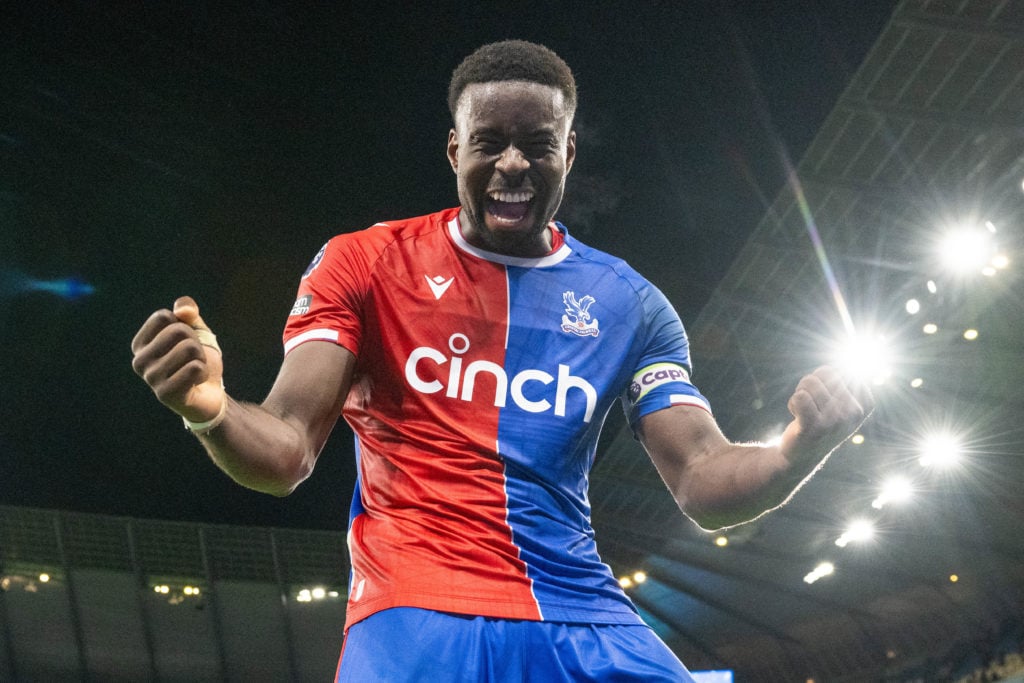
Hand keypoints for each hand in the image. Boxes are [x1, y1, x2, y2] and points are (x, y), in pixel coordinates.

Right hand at [131, 296, 224, 422]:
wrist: (210, 394)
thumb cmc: (197, 360)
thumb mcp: (196, 330)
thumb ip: (188, 312)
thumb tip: (183, 309)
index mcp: (140, 344)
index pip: (163, 316)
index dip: (184, 325)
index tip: (184, 342)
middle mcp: (138, 361)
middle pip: (178, 330)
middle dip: (195, 342)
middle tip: (194, 358)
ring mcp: (150, 378)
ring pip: (189, 348)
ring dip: (201, 358)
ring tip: (194, 370)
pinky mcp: (164, 393)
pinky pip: (194, 368)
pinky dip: (203, 372)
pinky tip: (196, 382)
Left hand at [779, 366, 871, 463]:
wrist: (803, 455)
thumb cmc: (821, 422)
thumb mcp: (840, 402)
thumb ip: (845, 380)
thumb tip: (850, 365)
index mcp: (864, 404)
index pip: (837, 371)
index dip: (822, 380)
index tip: (825, 399)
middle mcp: (853, 413)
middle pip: (824, 372)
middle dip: (810, 384)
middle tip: (811, 405)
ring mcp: (835, 421)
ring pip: (809, 382)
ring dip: (800, 393)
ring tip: (805, 411)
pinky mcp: (814, 428)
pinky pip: (799, 397)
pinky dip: (792, 403)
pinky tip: (797, 417)